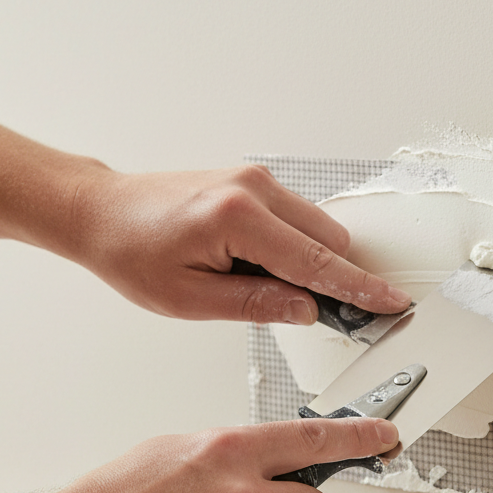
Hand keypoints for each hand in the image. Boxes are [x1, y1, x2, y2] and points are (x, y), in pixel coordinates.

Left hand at [68, 164, 411, 324]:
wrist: (101, 212)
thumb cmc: (132, 253)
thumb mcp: (191, 300)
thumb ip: (257, 304)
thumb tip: (307, 309)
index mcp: (238, 219)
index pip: (317, 263)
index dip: (359, 289)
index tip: (391, 303)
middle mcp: (254, 189)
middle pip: (329, 241)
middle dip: (332, 280)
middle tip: (309, 312)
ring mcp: (254, 180)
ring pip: (317, 228)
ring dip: (307, 263)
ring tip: (253, 283)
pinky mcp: (252, 182)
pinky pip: (296, 218)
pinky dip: (292, 247)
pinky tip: (253, 264)